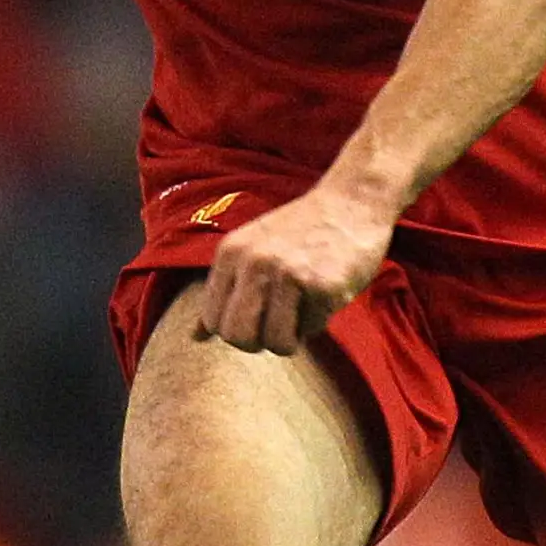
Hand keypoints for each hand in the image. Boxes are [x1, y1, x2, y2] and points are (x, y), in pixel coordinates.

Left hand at [193, 183, 395, 354]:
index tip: (256, 319)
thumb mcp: (250, 250)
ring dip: (291, 338)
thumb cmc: (300, 230)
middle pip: (238, 337)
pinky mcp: (322, 285)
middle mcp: (254, 262)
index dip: (236, 330)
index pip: (213, 321)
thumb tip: (195, 337)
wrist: (350, 202)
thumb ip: (223, 290)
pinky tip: (324, 295)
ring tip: (301, 312)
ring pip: (275, 342)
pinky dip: (319, 320)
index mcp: (230, 253)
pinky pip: (312, 329)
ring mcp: (288, 273)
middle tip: (277, 327)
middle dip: (258, 343)